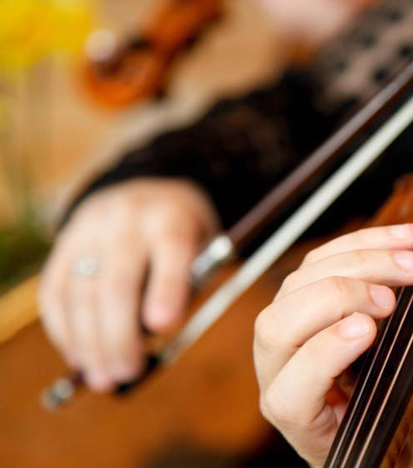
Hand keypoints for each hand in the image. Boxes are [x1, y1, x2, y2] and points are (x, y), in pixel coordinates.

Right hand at [39, 178, 218, 390]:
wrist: (147, 188)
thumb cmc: (184, 235)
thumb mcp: (204, 248)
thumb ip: (188, 285)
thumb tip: (154, 336)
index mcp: (172, 219)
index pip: (171, 252)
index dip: (167, 289)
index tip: (165, 327)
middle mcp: (127, 220)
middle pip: (117, 283)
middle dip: (120, 336)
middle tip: (127, 373)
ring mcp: (89, 230)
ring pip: (80, 293)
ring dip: (89, 344)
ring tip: (105, 378)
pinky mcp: (64, 243)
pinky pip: (54, 292)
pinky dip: (64, 330)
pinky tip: (79, 356)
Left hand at [254, 224, 412, 466]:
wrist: (391, 435)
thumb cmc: (400, 447)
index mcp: (307, 425)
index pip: (289, 394)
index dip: (322, 356)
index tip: (370, 331)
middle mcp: (286, 378)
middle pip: (279, 327)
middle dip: (337, 298)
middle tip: (392, 297)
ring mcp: (294, 335)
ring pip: (296, 285)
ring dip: (355, 261)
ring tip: (411, 260)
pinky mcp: (311, 303)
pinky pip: (320, 263)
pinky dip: (360, 245)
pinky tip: (401, 241)